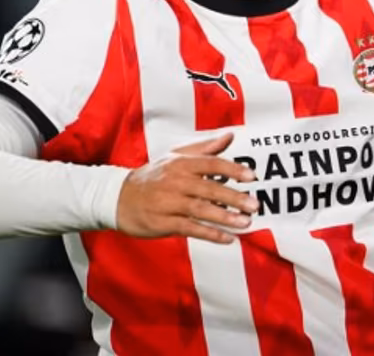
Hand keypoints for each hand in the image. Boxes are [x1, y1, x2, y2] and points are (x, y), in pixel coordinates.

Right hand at [116, 132, 257, 243]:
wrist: (119, 197)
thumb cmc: (153, 176)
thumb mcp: (176, 157)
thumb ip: (205, 148)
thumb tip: (230, 136)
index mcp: (181, 164)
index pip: (211, 164)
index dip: (232, 169)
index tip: (251, 177)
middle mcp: (176, 181)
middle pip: (209, 189)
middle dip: (234, 198)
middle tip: (254, 205)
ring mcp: (169, 203)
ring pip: (201, 210)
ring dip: (225, 217)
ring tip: (245, 223)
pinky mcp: (163, 222)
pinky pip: (190, 228)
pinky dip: (210, 234)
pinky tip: (227, 238)